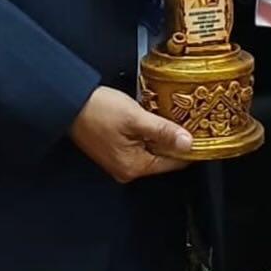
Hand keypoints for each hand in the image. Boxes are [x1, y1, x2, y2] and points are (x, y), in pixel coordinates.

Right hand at [69, 85, 192, 181]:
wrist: (70, 102)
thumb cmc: (97, 110)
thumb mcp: (136, 118)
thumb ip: (164, 132)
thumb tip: (187, 144)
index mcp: (133, 167)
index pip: (173, 164)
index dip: (189, 147)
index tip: (201, 132)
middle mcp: (126, 169)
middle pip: (163, 157)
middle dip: (175, 139)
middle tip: (188, 119)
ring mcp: (119, 160)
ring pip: (152, 149)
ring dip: (162, 133)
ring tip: (170, 116)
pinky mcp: (114, 149)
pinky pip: (140, 143)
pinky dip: (148, 131)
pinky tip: (151, 117)